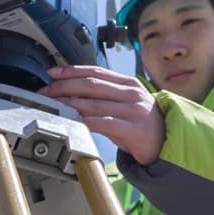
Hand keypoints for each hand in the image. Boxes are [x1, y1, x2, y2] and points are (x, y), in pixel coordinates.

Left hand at [40, 65, 166, 164]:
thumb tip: (73, 94)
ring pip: (94, 103)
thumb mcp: (126, 103)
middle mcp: (131, 93)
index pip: (95, 71)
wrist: (168, 143)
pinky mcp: (134, 129)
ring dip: (69, 105)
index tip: (53, 73)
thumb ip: (104, 96)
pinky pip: (105, 123)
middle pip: (90, 84)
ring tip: (53, 107)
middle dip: (64, 87)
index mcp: (127, 83)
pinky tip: (74, 122)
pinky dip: (87, 121)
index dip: (71, 71)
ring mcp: (133, 110)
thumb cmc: (143, 125)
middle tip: (46, 92)